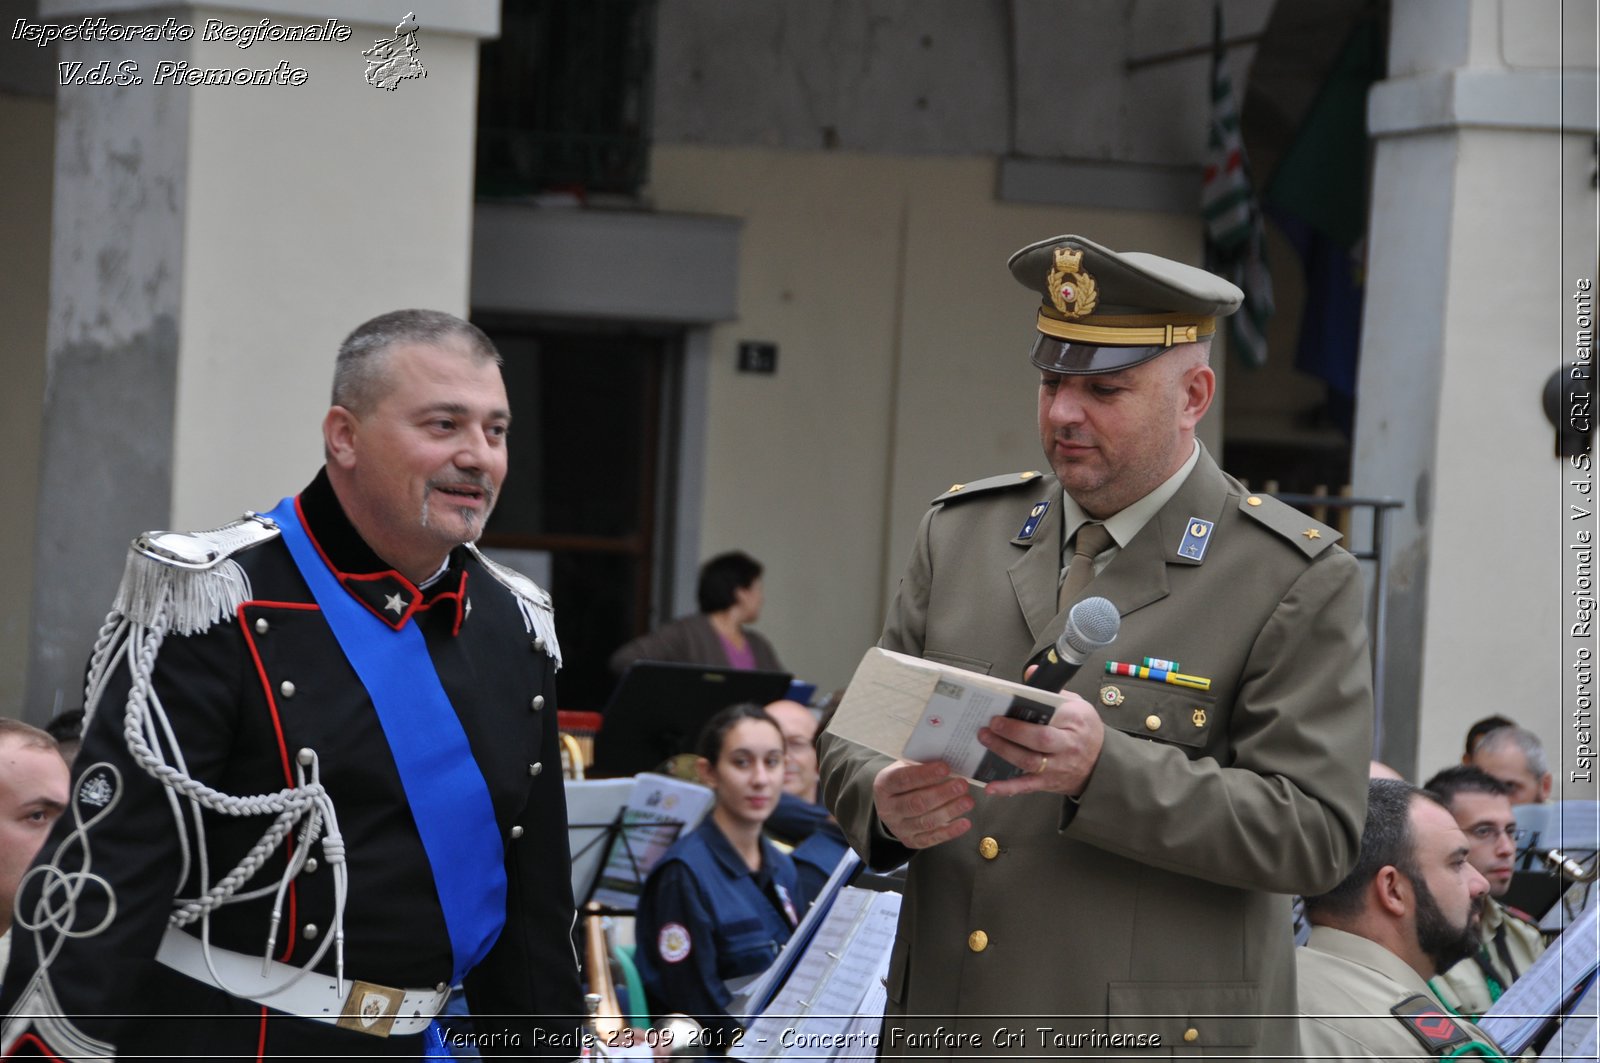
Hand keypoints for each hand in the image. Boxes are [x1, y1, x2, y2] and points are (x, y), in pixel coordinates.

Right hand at [872, 759, 973, 848]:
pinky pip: (932, 838)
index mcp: (883, 785)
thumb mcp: (907, 767)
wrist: (894, 803)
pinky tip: (965, 822)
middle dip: (941, 794)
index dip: (924, 774)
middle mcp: (887, 809)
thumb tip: (950, 760)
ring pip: (926, 822)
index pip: (903, 779)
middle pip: (916, 803)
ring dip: (949, 811)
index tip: (945, 767)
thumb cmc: (906, 779)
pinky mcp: (911, 841)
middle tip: (962, 785)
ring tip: (968, 801)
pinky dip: (950, 831)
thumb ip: (922, 764)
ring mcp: (898, 828)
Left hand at [978, 690, 1103, 797]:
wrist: (1101, 763)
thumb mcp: (1077, 704)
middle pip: (1039, 740)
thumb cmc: (1084, 730)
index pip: (1053, 715)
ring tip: (985, 739)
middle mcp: (1068, 746)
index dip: (1032, 712)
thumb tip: (1030, 672)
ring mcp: (1058, 767)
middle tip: (991, 723)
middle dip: (1012, 731)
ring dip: (1004, 751)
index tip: (1007, 705)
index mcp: (1075, 721)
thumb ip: (1053, 690)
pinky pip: (1027, 786)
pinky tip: (991, 786)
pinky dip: (1008, 788)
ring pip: (1030, 762)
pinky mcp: (1049, 783)